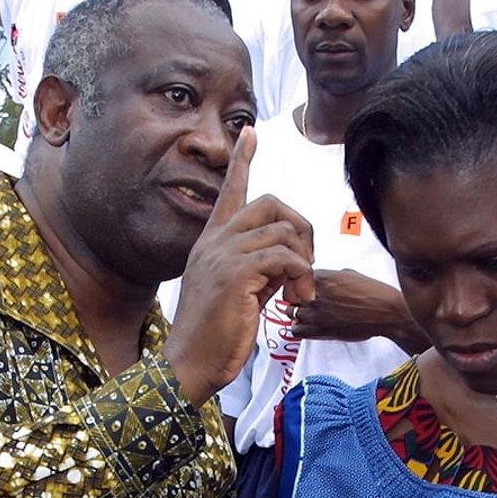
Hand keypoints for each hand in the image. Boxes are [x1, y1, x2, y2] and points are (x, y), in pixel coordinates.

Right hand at [167, 127, 315, 406]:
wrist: (190, 364)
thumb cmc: (215, 336)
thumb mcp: (239, 294)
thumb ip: (259, 269)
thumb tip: (287, 260)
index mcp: (212, 243)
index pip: (230, 190)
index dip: (242, 159)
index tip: (250, 133)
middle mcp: (215, 241)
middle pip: (271, 203)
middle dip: (301, 229)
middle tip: (306, 265)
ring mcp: (223, 255)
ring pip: (283, 231)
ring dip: (304, 263)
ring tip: (299, 295)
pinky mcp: (236, 274)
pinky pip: (286, 257)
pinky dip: (301, 276)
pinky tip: (295, 300)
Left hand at [292, 269, 428, 353]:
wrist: (385, 313)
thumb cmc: (373, 293)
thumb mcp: (349, 273)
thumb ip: (330, 276)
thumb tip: (323, 279)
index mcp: (321, 277)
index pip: (294, 277)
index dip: (296, 282)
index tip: (300, 285)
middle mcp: (314, 295)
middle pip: (287, 296)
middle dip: (293, 298)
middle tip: (302, 300)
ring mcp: (315, 314)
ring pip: (289, 314)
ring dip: (295, 314)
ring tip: (307, 314)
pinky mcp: (320, 331)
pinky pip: (297, 331)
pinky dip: (300, 328)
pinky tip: (310, 325)